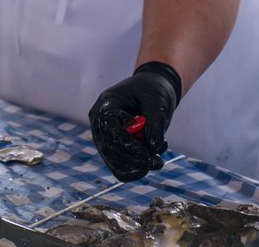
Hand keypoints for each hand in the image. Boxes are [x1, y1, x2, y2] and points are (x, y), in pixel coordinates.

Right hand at [89, 64, 179, 181]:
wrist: (151, 88)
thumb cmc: (152, 90)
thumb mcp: (157, 102)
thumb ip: (154, 123)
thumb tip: (153, 147)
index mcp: (106, 103)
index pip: (109, 128)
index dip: (126, 144)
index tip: (147, 154)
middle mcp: (100, 121)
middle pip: (109, 148)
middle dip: (134, 160)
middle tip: (158, 162)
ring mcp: (104, 136)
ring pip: (114, 161)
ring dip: (137, 165)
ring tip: (158, 157)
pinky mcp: (112, 147)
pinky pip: (118, 167)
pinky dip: (135, 169)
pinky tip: (150, 160)